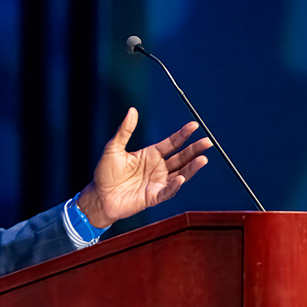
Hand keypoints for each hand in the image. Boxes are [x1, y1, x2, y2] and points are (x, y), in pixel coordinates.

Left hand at [77, 107, 211, 227]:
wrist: (99, 196)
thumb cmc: (105, 173)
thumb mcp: (113, 147)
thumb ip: (125, 130)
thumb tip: (132, 110)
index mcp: (151, 154)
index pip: (172, 143)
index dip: (183, 134)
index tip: (194, 125)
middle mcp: (158, 168)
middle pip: (181, 157)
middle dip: (195, 150)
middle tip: (207, 142)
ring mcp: (158, 182)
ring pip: (180, 173)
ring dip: (192, 167)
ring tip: (203, 159)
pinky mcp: (153, 196)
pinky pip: (168, 191)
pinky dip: (175, 186)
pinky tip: (181, 178)